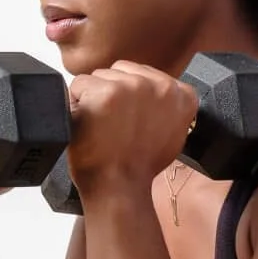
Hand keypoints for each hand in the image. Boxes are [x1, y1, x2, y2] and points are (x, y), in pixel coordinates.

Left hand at [62, 59, 199, 192]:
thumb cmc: (140, 165)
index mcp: (181, 94)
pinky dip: (76, 105)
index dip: (129, 98)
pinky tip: (89, 127)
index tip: (130, 120)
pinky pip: (79, 85)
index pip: (142, 75)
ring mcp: (133, 86)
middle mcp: (160, 85)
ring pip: (99, 77)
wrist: (121, 186)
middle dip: (112, 93)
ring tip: (103, 128)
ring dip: (94, 98)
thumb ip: (166, 105)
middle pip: (120, 71)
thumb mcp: (172, 133)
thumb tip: (152, 91)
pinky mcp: (106, 91)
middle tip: (115, 126)